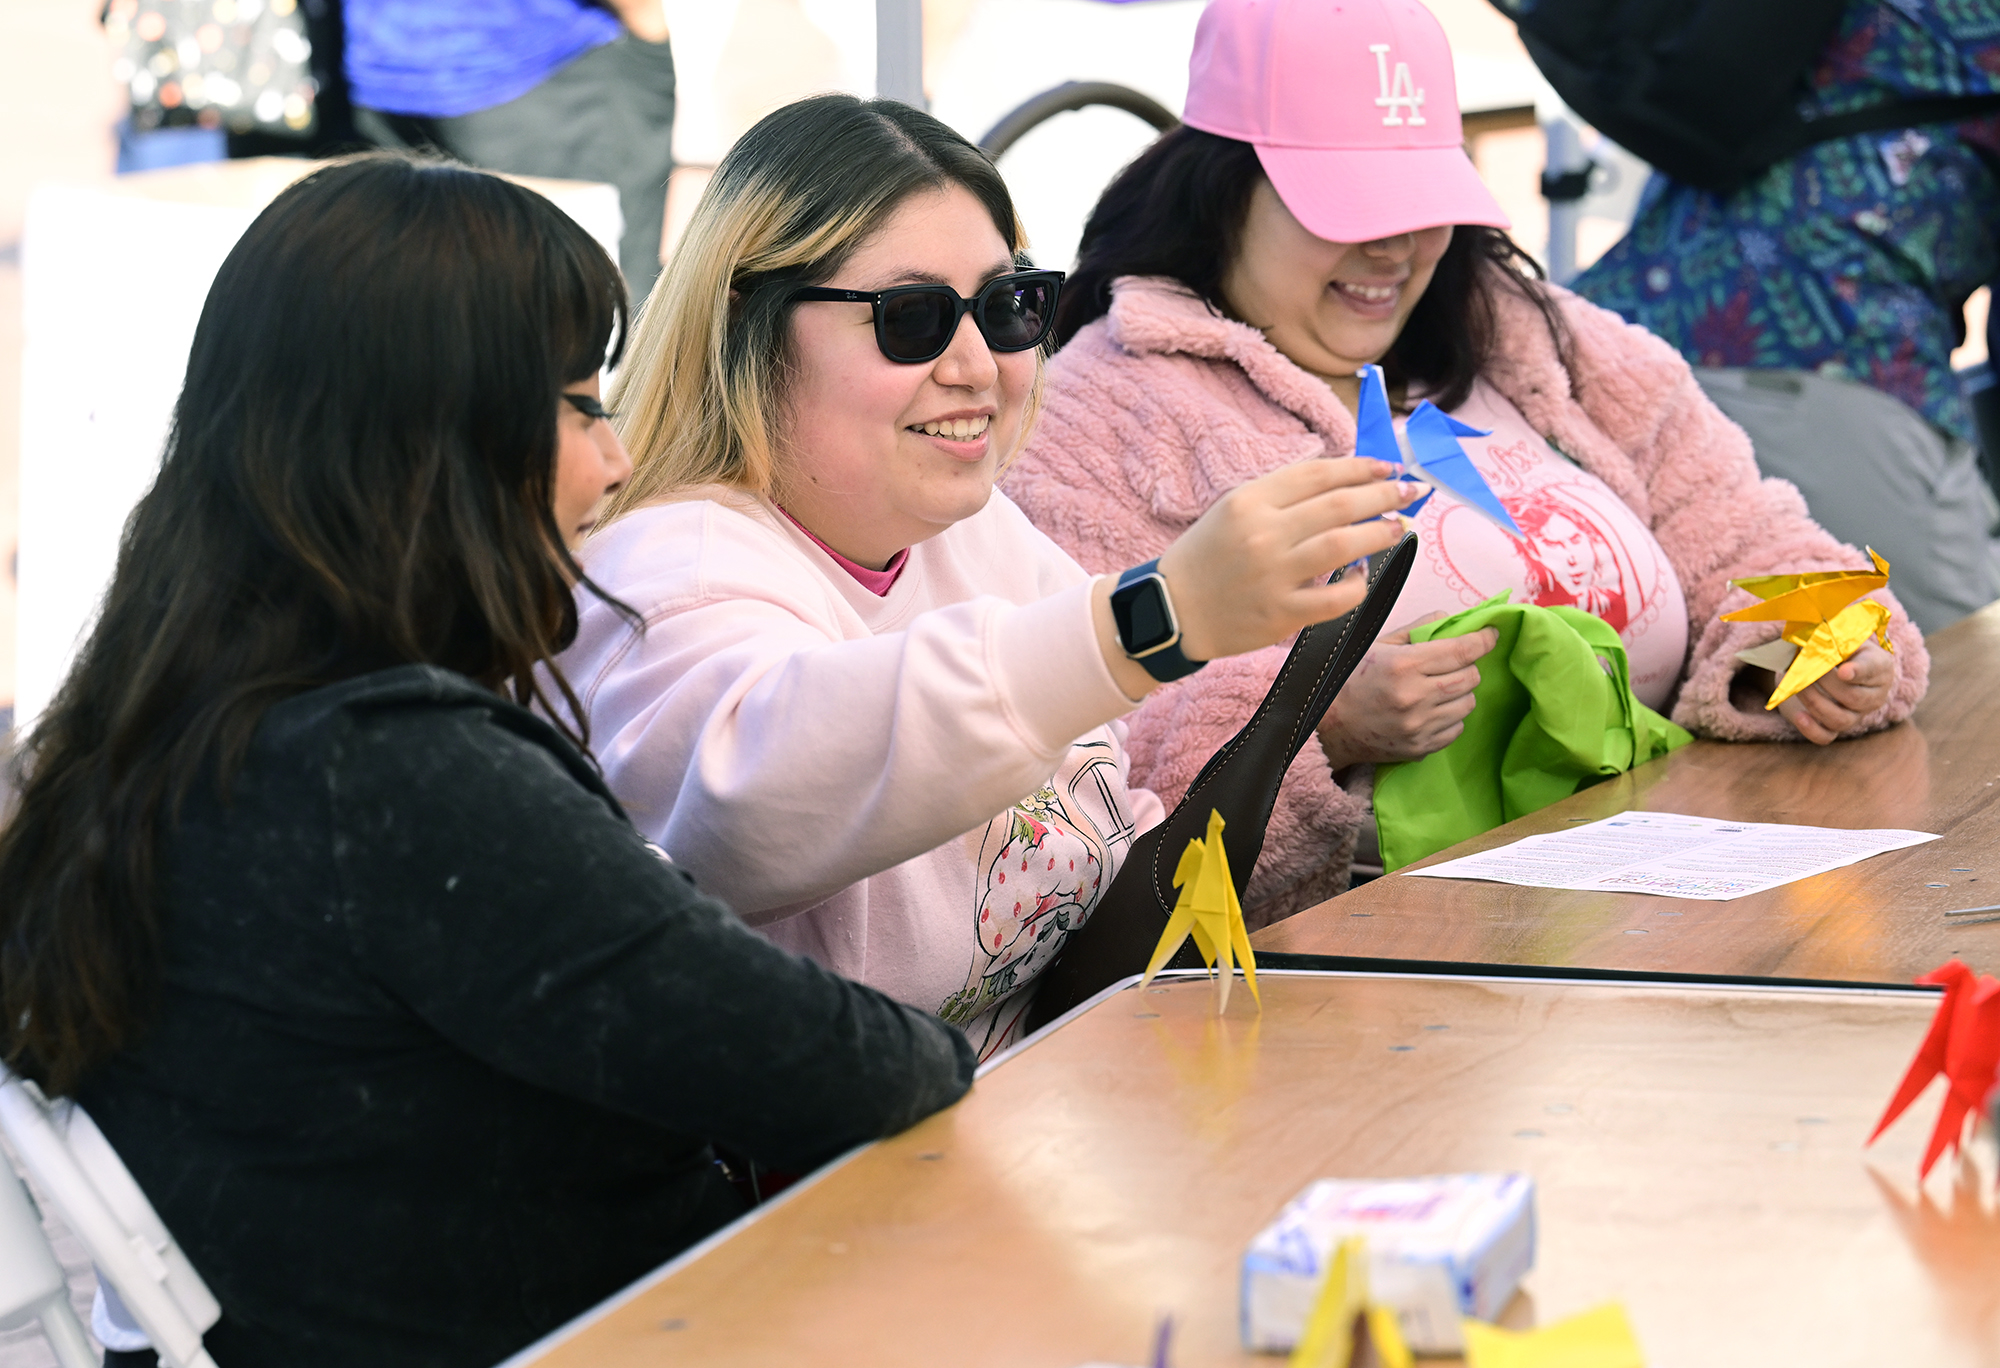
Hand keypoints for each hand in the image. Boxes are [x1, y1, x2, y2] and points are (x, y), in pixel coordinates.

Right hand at [1091, 457, 1417, 699]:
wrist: (1171, 611)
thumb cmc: (1206, 557)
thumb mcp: (1232, 510)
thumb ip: (1280, 494)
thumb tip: (1340, 479)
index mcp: (1249, 501)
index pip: (1318, 474)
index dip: (1361, 467)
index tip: (1388, 466)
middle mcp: (1263, 533)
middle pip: (1339, 505)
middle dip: (1385, 494)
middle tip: (1410, 491)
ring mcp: (1273, 575)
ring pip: (1344, 546)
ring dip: (1381, 533)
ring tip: (1399, 527)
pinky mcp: (1281, 614)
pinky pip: (1335, 598)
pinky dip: (1357, 585)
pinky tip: (1363, 575)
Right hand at [1315, 614, 1497, 770]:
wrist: (1327, 727)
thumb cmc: (1350, 680)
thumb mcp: (1377, 645)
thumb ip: (1416, 630)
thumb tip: (1451, 621)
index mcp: (1404, 665)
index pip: (1461, 651)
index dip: (1483, 640)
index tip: (1490, 634)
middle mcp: (1415, 697)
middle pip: (1470, 677)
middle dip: (1468, 666)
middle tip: (1453, 663)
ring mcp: (1418, 726)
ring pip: (1467, 703)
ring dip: (1460, 693)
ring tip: (1439, 689)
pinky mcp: (1420, 748)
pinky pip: (1456, 729)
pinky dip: (1451, 717)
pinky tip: (1431, 711)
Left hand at [1774, 638, 1894, 744]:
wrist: (1822, 666)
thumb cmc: (1834, 647)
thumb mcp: (1839, 635)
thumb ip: (1832, 636)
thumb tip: (1813, 638)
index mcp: (1879, 667)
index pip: (1872, 670)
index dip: (1858, 671)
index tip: (1842, 671)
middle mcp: (1873, 695)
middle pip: (1853, 697)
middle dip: (1825, 683)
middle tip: (1804, 667)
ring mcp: (1855, 715)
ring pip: (1840, 719)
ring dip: (1814, 702)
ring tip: (1797, 685)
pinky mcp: (1833, 728)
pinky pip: (1826, 737)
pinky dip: (1811, 729)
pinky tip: (1799, 716)